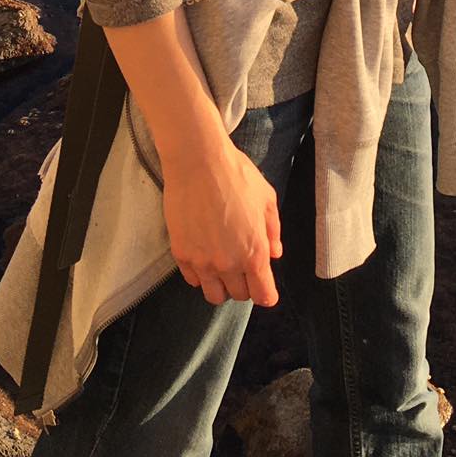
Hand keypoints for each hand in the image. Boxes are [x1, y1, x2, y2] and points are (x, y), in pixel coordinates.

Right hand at [161, 137, 282, 306]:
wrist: (198, 161)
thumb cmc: (236, 175)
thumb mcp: (266, 198)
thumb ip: (273, 230)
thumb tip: (274, 253)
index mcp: (254, 252)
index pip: (263, 295)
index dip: (267, 293)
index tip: (264, 287)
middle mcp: (229, 264)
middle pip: (239, 296)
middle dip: (244, 284)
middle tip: (242, 265)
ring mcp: (202, 262)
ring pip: (214, 295)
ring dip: (221, 285)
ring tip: (221, 265)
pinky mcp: (181, 254)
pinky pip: (192, 279)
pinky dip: (200, 274)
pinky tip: (203, 254)